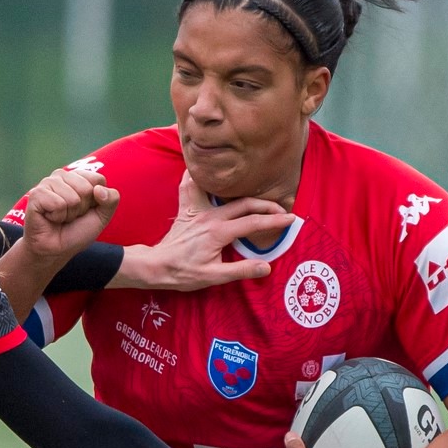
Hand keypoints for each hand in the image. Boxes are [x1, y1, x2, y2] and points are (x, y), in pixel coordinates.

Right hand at [23, 166, 119, 261]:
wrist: (56, 250)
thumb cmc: (77, 232)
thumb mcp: (102, 216)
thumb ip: (111, 200)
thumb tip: (98, 189)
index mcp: (78, 177)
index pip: (98, 179)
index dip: (96, 201)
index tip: (84, 210)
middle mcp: (62, 176)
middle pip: (86, 188)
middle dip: (82, 208)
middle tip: (70, 216)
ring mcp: (47, 183)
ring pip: (72, 198)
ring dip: (69, 214)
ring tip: (60, 218)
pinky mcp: (36, 194)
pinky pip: (58, 204)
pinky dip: (57, 217)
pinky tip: (49, 218)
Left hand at [115, 172, 295, 290]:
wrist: (156, 266)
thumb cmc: (183, 273)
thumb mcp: (213, 277)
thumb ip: (240, 270)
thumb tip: (266, 267)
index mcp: (219, 232)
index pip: (253, 223)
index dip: (275, 221)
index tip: (291, 219)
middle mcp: (210, 216)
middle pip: (244, 204)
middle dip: (266, 205)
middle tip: (282, 209)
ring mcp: (198, 211)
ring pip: (223, 192)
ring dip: (241, 189)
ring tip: (256, 187)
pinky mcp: (188, 210)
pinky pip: (193, 187)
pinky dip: (199, 176)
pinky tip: (203, 170)